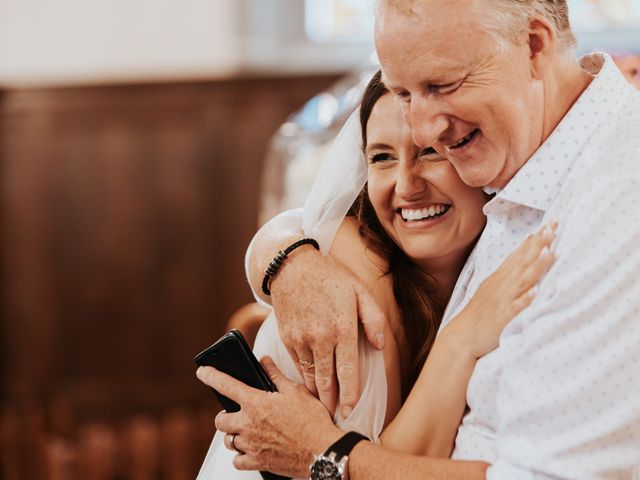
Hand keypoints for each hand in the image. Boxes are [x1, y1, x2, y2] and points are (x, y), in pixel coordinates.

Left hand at [196, 357, 343, 476]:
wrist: (323, 451)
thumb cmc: (312, 420)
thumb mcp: (296, 391)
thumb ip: (276, 376)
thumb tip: (264, 361)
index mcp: (256, 403)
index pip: (226, 385)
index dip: (211, 376)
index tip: (202, 372)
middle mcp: (249, 425)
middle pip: (220, 420)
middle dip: (225, 415)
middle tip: (237, 413)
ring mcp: (251, 445)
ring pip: (228, 441)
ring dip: (233, 435)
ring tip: (246, 431)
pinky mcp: (258, 462)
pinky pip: (238, 461)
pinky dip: (241, 456)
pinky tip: (251, 450)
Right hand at [270, 246, 385, 415]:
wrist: (292, 266)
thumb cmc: (330, 276)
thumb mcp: (359, 290)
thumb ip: (373, 319)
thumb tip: (380, 346)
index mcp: (342, 327)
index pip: (347, 370)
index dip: (350, 394)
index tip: (351, 409)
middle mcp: (320, 336)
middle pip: (327, 381)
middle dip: (331, 403)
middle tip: (336, 416)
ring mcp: (301, 338)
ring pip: (310, 376)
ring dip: (317, 393)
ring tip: (324, 405)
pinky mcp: (287, 338)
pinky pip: (297, 365)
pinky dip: (304, 377)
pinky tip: (311, 384)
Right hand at [444, 223, 556, 358]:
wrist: (462, 336)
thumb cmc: (480, 312)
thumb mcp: (492, 286)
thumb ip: (509, 270)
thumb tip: (525, 251)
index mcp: (501, 277)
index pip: (520, 254)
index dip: (535, 239)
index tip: (550, 223)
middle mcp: (504, 285)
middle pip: (524, 261)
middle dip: (539, 244)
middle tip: (553, 226)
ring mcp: (504, 300)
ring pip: (523, 280)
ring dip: (536, 266)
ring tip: (549, 251)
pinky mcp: (504, 318)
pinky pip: (516, 308)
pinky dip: (526, 299)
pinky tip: (536, 292)